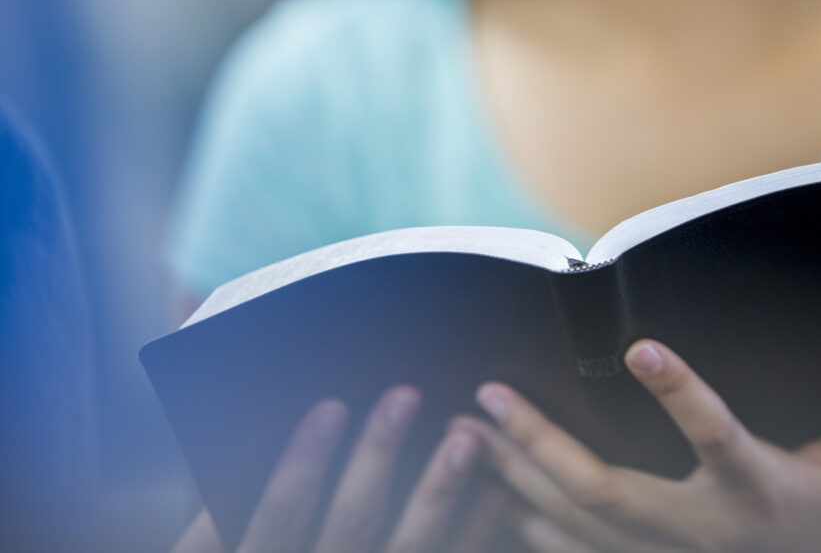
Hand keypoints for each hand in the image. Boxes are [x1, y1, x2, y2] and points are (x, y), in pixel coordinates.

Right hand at [172, 387, 500, 552]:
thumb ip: (214, 518)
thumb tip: (233, 444)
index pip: (282, 512)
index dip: (304, 461)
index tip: (329, 405)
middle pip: (352, 519)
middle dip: (379, 456)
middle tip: (406, 395)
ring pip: (408, 546)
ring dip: (438, 492)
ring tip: (465, 439)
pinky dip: (472, 532)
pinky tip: (494, 493)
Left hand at [454, 328, 820, 552]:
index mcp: (758, 490)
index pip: (719, 438)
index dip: (682, 394)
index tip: (642, 344)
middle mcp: (705, 530)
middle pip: (612, 492)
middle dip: (543, 445)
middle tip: (489, 397)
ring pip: (581, 526)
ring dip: (520, 478)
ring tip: (471, 433)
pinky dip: (535, 529)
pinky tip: (498, 494)